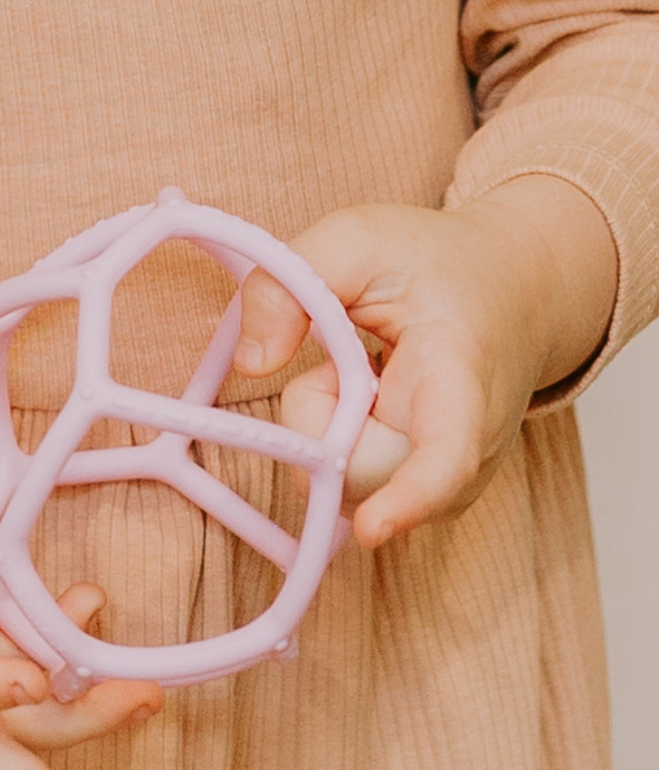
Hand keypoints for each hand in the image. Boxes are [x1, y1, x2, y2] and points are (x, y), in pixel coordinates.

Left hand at [234, 176, 616, 546]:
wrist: (517, 289)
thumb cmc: (437, 265)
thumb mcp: (357, 238)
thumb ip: (291, 283)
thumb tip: (252, 365)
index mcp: (461, 376)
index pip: (447, 455)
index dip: (409, 499)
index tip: (372, 531)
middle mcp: (469, 445)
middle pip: (360, 476)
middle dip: (323, 421)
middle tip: (347, 359)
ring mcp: (452, 479)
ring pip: (351, 487)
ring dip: (332, 429)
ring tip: (370, 376)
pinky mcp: (425, 493)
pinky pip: (354, 487)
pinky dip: (342, 442)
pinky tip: (375, 402)